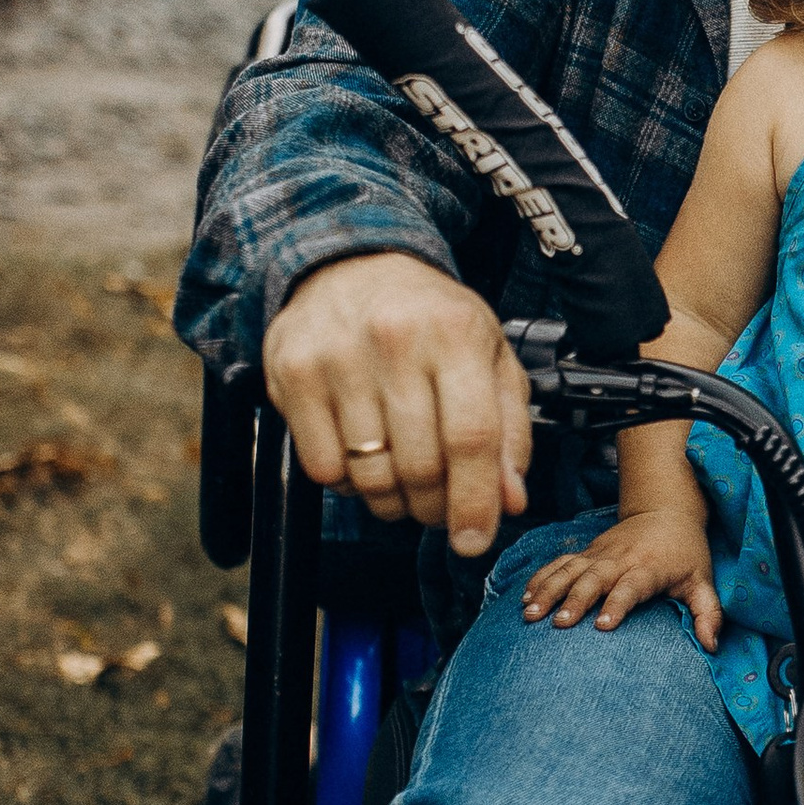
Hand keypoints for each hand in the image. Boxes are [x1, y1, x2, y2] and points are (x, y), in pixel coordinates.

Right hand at [261, 250, 529, 557]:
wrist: (351, 264)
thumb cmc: (430, 319)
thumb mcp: (489, 358)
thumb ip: (509, 430)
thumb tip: (510, 500)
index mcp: (455, 332)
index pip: (471, 438)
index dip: (475, 501)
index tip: (474, 541)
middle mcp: (394, 339)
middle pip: (420, 465)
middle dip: (433, 507)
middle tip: (437, 507)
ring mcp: (338, 356)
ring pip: (370, 475)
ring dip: (391, 501)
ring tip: (401, 483)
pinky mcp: (293, 373)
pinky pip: (323, 467)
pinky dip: (347, 483)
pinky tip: (360, 457)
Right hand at [518, 507, 720, 640]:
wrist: (666, 510)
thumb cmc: (686, 552)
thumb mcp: (703, 581)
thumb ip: (708, 613)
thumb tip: (712, 646)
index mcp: (649, 567)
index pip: (631, 586)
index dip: (617, 604)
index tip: (603, 625)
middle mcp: (620, 559)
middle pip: (594, 578)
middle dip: (575, 600)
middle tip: (558, 624)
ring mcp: (599, 554)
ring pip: (570, 569)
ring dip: (549, 589)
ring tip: (530, 613)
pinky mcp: (587, 552)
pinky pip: (559, 562)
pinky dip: (541, 577)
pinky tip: (524, 596)